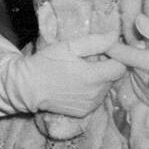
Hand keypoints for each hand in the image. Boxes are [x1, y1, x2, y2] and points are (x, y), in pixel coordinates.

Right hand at [3, 32, 126, 117]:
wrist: (27, 87)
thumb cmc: (47, 63)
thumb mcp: (69, 46)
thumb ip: (96, 42)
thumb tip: (116, 36)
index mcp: (93, 77)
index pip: (121, 67)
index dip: (116, 57)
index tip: (105, 51)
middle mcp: (95, 94)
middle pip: (113, 77)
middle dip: (105, 67)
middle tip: (87, 60)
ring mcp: (89, 105)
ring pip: (105, 88)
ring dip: (98, 79)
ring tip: (80, 72)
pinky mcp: (83, 112)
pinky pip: (96, 98)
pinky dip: (91, 91)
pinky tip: (76, 85)